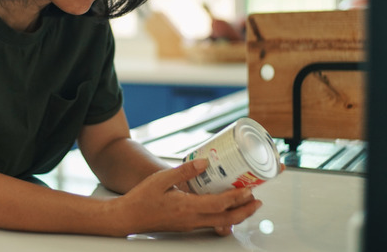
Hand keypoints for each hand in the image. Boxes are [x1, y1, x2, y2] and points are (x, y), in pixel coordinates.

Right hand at [106, 159, 261, 235]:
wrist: (128, 217)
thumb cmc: (141, 199)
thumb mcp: (161, 179)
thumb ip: (184, 171)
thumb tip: (204, 162)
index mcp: (187, 207)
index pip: (219, 205)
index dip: (237, 198)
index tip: (250, 190)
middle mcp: (192, 219)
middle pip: (226, 219)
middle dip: (245, 211)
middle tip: (258, 201)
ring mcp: (190, 224)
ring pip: (221, 223)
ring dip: (237, 215)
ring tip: (247, 204)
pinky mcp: (187, 225)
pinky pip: (211, 222)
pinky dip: (224, 216)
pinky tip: (226, 207)